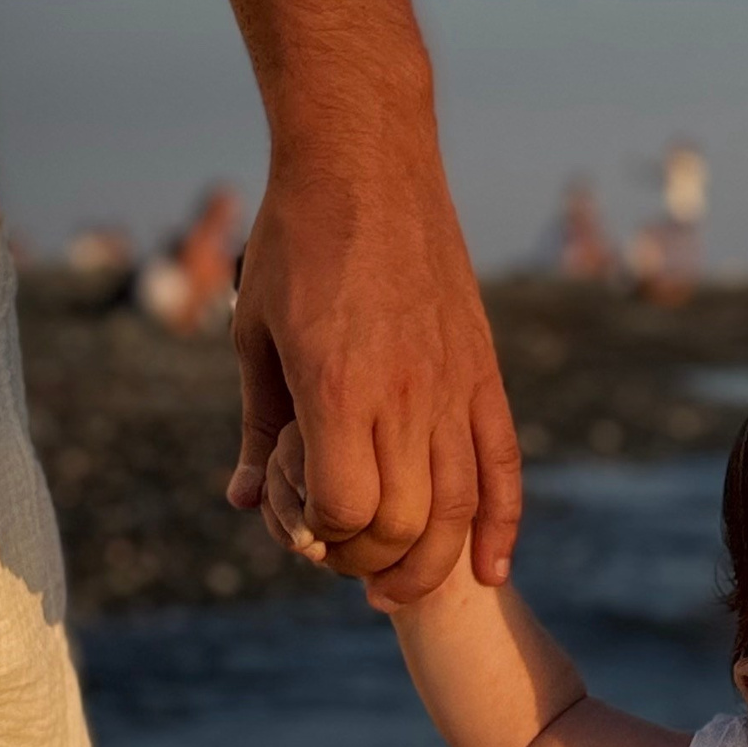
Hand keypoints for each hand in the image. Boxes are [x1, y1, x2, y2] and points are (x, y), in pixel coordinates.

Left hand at [223, 131, 522, 605]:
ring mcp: (452, 385)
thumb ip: (256, 427)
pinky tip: (490, 568)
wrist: (365, 158)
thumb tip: (244, 503)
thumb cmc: (295, 241)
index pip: (343, 511)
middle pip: (401, 526)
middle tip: (343, 560)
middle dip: (367, 562)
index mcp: (337, 387)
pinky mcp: (482, 372)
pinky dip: (501, 526)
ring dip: (431, 566)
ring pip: (458, 510)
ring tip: (401, 588)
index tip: (303, 525)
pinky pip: (503, 466)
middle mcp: (403, 394)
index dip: (320, 537)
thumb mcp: (253, 336)